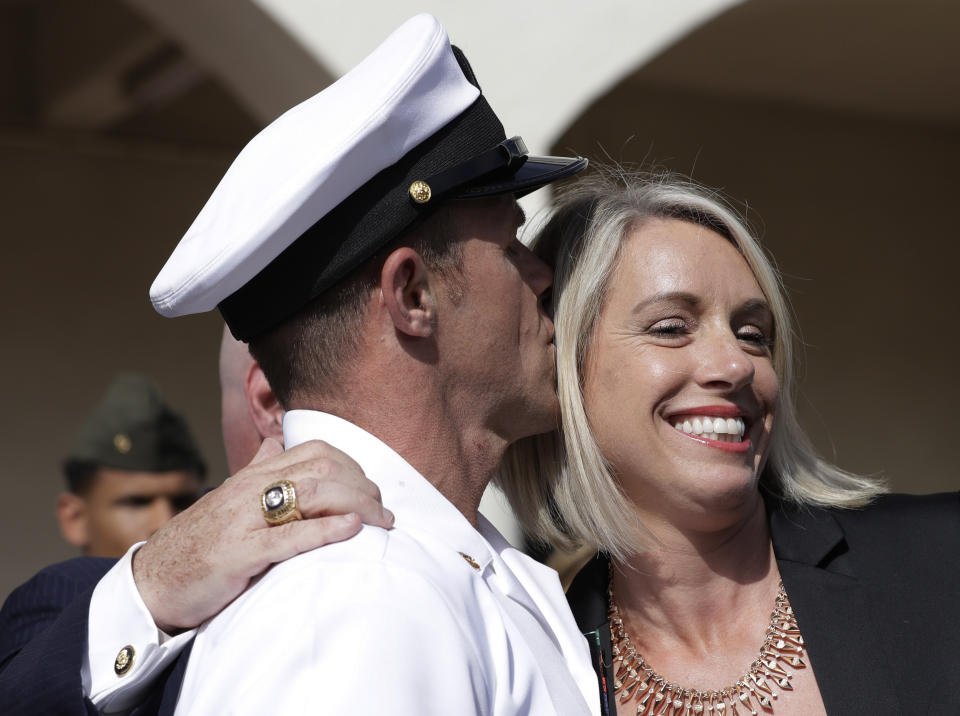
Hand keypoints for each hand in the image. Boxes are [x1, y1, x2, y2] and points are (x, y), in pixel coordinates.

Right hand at [132, 438, 392, 632]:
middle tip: (383, 512)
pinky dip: (325, 530)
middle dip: (363, 487)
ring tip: (380, 522)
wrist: (150, 583)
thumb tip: (275, 442)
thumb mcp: (228, 500)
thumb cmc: (197, 544)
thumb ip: (255, 471)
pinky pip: (289, 535)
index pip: (315, 452)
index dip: (352, 467)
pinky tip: (351, 530)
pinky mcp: (238, 552)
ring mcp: (243, 518)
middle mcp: (249, 489)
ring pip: (312, 494)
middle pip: (322, 468)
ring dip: (356, 506)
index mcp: (251, 476)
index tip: (370, 491)